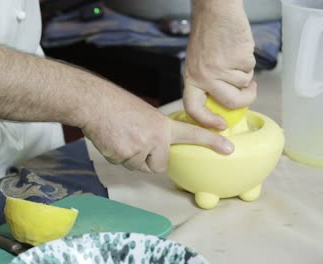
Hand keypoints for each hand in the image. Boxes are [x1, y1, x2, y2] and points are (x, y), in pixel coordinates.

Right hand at [82, 88, 233, 172]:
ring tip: (122, 137)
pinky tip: (112, 140)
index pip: (191, 134)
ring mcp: (139, 149)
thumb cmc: (117, 106)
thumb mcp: (145, 114)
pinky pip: (124, 165)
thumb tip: (158, 148)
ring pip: (140, 167)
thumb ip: (157, 132)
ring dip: (132, 158)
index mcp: (163, 125)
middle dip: (149, 159)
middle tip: (136, 141)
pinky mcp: (123, 157)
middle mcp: (155, 138)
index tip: (228, 148)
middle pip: (159, 165)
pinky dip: (118, 157)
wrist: (94, 104)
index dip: (210, 141)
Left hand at [184, 0, 256, 129]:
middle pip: (229, 101)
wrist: (216, 10)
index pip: (193, 107)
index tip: (220, 124)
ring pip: (243, 84)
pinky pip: (250, 70)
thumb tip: (223, 103)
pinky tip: (239, 50)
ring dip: (245, 74)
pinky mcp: (238, 59)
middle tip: (250, 92)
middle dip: (245, 100)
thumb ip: (206, 82)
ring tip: (235, 57)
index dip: (206, 120)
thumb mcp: (197, 62)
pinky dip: (249, 62)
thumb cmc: (208, 34)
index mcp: (192, 77)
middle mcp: (205, 75)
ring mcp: (222, 68)